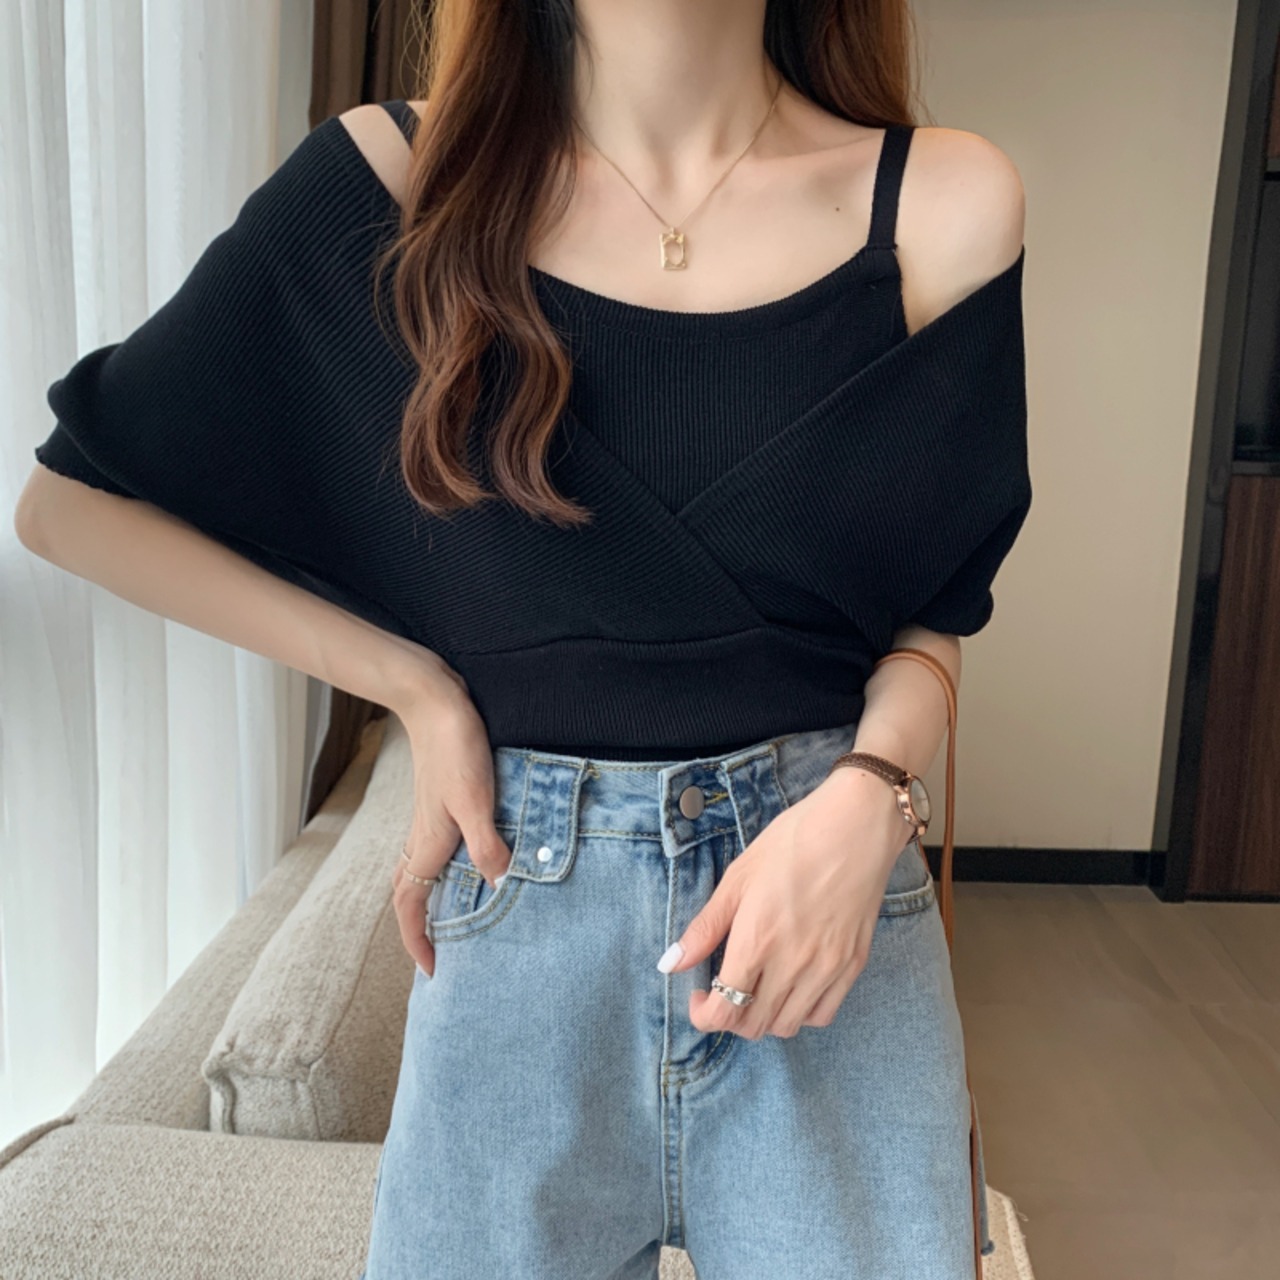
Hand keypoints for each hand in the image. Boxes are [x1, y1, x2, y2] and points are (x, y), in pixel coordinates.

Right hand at [389, 664, 511, 978]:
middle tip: (438, 953)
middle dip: (417, 928)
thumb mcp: (477, 799)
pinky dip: (438, 871)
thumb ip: (487, 844)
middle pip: (407, 894)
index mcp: (428, 844)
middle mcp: (421, 838)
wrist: (434, 702)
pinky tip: (466, 865)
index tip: (433, 971)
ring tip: (450, 920)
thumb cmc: (455, 749)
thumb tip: (500, 887)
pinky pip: (429, 851)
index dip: (418, 941)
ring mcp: (427, 820)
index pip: (410, 906)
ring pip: (415, 872)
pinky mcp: (438, 803)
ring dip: (425, 901)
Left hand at [660, 768, 914, 1039]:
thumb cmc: (793, 843)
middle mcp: (792, 965)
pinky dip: (801, 1011)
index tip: (699, 997)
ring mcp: (827, 969)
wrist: (856, 826)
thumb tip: (669, 964)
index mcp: (756, 942)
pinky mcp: (853, 965)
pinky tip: (791, 985)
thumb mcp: (738, 878)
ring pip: (788, 1026)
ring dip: (764, 1018)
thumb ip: (704, 928)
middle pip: (753, 1025)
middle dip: (729, 1016)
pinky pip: (822, 1013)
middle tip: (723, 990)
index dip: (704, 1016)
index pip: (724, 1012)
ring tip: (757, 987)